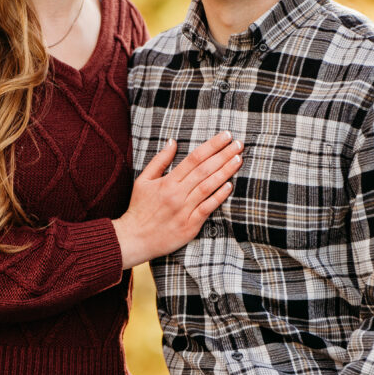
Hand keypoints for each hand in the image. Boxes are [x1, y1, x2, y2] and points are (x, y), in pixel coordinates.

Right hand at [113, 132, 242, 268]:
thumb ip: (159, 160)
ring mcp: (185, 210)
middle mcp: (177, 194)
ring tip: (238, 159)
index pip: (194, 158)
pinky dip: (219, 196)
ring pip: (208, 186)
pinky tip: (230, 186)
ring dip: (225, 172)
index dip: (212, 145)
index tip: (226, 136)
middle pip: (204, 170)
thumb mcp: (143, 180)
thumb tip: (173, 141)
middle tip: (239, 143)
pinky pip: (207, 208)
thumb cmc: (139, 208)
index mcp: (167, 181)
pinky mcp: (190, 225)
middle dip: (224, 155)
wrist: (134, 238)